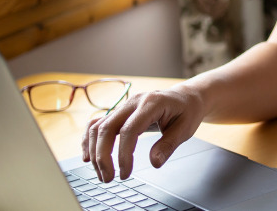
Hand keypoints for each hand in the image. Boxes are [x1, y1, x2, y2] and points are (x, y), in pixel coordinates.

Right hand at [82, 85, 203, 181]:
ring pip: (98, 126)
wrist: (186, 97)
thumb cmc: (187, 111)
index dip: (124, 154)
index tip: (125, 173)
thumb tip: (154, 163)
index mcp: (151, 103)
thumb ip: (169, 145)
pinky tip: (88, 156)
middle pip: (107, 127)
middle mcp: (134, 101)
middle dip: (103, 156)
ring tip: (102, 173)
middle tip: (109, 178)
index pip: (129, 130)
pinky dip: (90, 139)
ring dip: (95, 151)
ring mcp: (124, 105)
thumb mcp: (185, 129)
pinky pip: (97, 123)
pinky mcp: (120, 112)